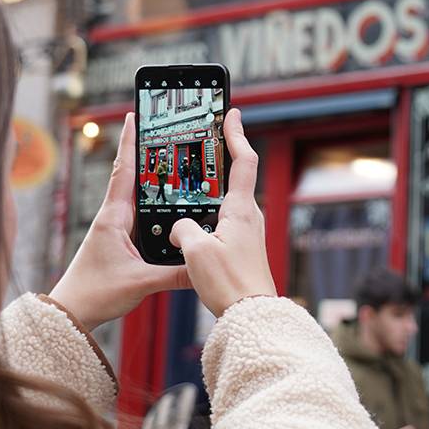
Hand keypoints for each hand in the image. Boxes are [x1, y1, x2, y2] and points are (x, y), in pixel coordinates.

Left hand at [49, 113, 190, 330]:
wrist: (72, 312)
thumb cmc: (95, 293)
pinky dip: (156, 207)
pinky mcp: (120, 241)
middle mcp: (114, 217)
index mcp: (114, 217)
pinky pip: (142, 217)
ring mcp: (116, 229)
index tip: (136, 116)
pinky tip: (171, 206)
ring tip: (176, 163)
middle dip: (149, 154)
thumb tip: (204, 266)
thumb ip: (175, 274)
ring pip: (139, 197)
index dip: (131, 142)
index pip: (125, 170)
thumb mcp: (141, 282)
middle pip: (134, 176)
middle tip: (167, 133)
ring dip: (154, 180)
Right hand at [170, 108, 275, 316]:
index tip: (231, 113)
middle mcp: (249, 217)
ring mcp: (248, 232)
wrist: (251, 315)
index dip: (236, 134)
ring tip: (191, 178)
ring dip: (210, 189)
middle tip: (206, 138)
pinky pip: (222, 221)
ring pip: (226, 202)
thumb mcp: (196, 252)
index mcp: (241, 210)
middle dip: (220, 157)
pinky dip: (208, 213)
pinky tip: (191, 220)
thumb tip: (178, 228)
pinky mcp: (242, 248)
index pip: (243, 161)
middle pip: (235, 177)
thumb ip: (182, 229)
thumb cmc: (230, 284)